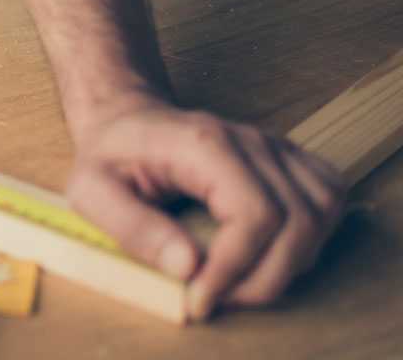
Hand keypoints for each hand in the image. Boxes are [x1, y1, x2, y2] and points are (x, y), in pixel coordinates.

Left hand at [64, 98, 345, 320]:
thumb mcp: (91, 190)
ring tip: (239, 280)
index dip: (235, 267)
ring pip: (321, 214)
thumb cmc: (110, 155)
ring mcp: (276, 148)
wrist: (127, 121)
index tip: (201, 295)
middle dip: (263, 278)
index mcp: (203, 145)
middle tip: (217, 296)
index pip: (254, 213)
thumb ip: (132, 226)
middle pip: (298, 221)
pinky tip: (269, 255)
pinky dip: (310, 238)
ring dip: (289, 264)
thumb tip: (186, 266)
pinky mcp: (288, 160)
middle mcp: (251, 142)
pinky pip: (327, 201)